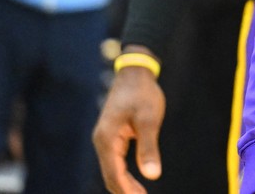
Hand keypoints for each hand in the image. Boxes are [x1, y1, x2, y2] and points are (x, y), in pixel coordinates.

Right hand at [94, 51, 165, 193]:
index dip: (126, 190)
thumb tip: (152, 175)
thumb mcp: (149, 119)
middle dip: (124, 190)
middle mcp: (101, 141)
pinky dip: (124, 173)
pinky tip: (136, 179)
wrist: (135, 73)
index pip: (114, 173)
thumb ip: (149, 147)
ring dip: (124, 183)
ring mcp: (105, 139)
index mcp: (106, 139)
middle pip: (110, 175)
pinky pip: (115, 161)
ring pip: (112, 169)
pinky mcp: (111, 136)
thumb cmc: (143, 93)